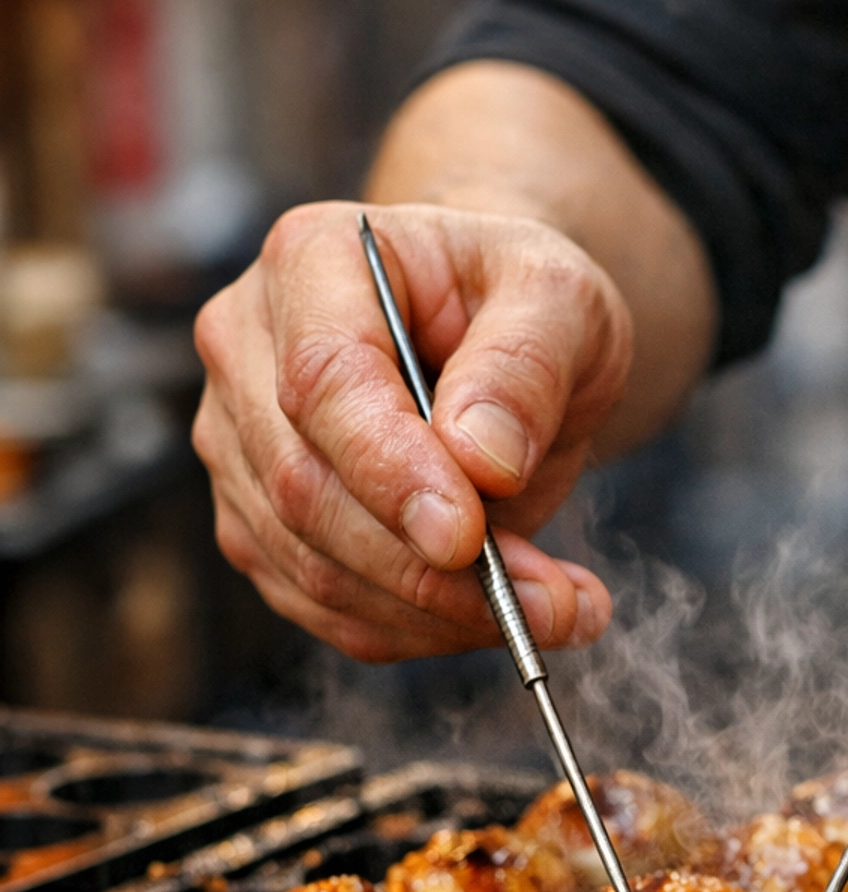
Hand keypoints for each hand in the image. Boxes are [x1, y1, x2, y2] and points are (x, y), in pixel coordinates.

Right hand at [194, 201, 630, 661]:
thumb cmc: (521, 298)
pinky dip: (418, 632)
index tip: (469, 538)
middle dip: (429, 567)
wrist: (498, 330)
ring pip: (311, 568)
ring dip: (436, 614)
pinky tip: (502, 615)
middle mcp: (246, 349)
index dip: (389, 470)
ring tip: (557, 609)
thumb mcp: (562, 297)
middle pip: (304, 488)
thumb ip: (525, 365)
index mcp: (310, 260)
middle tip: (553, 601)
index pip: (323, 381)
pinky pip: (324, 608)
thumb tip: (480, 461)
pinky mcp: (259, 523)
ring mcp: (241, 443)